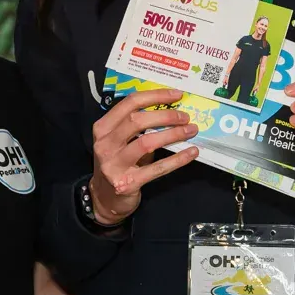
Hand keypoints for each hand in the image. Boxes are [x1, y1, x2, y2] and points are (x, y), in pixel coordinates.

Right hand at [90, 88, 198, 223]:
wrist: (105, 199)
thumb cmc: (118, 163)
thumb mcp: (119, 141)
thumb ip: (136, 126)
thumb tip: (170, 110)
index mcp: (103, 128)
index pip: (129, 103)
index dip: (155, 96)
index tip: (177, 95)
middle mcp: (105, 144)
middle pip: (137, 121)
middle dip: (166, 115)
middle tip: (185, 116)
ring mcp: (114, 164)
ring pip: (146, 142)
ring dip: (172, 134)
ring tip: (191, 130)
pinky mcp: (127, 183)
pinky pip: (156, 168)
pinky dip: (177, 159)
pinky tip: (191, 153)